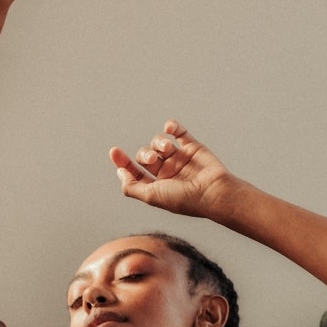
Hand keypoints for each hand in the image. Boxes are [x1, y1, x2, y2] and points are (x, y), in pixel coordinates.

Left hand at [109, 120, 236, 218]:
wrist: (212, 192)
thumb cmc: (183, 198)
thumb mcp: (151, 196)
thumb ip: (132, 187)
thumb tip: (120, 173)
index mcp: (157, 186)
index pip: (135, 173)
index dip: (123, 163)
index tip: (114, 151)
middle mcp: (167, 173)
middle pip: (145, 156)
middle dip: (145, 155)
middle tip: (153, 160)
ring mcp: (180, 159)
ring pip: (159, 143)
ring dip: (158, 142)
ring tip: (166, 149)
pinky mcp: (193, 148)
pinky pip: (179, 132)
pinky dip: (171, 127)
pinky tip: (169, 128)